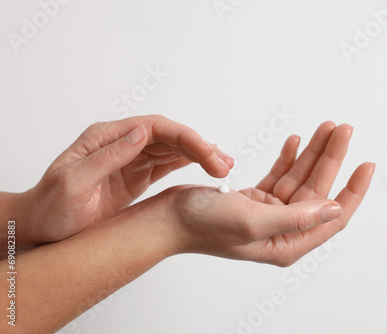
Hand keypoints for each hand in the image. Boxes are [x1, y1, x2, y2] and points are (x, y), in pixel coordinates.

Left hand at [19, 115, 233, 245]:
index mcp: (106, 137)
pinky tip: (206, 167)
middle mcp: (122, 143)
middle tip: (224, 164)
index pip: (155, 127)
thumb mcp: (74, 182)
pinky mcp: (137, 175)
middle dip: (200, 147)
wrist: (42, 227)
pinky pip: (167, 165)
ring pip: (173, 149)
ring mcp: (131, 159)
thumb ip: (109, 156)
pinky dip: (189, 164)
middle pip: (169, 137)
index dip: (185, 137)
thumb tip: (143, 131)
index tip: (208, 153)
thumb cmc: (52, 207)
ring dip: (200, 155)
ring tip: (224, 165)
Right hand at [156, 122, 374, 265]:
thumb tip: (336, 209)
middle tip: (344, 128)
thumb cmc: (203, 226)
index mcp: (287, 242)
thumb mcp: (253, 222)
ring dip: (313, 152)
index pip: (333, 216)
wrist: (168, 219)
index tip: (367, 164)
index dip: (353, 190)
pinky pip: (280, 175)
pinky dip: (288, 157)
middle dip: (332, 158)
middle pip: (318, 189)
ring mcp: (269, 212)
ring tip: (327, 127)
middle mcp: (282, 229)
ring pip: (300, 178)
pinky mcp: (255, 199)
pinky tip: (297, 141)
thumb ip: (296, 218)